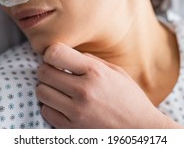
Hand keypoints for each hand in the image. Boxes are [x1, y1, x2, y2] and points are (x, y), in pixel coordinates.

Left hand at [36, 42, 180, 127]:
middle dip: (46, 70)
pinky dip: (50, 106)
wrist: (141, 130)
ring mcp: (77, 112)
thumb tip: (67, 53)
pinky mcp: (72, 129)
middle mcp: (84, 90)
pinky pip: (46, 112)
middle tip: (54, 73)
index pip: (55, 53)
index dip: (51, 53)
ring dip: (46, 88)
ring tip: (58, 89)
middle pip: (44, 72)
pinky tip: (61, 104)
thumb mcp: (116, 72)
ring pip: (41, 92)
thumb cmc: (130, 98)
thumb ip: (91, 60)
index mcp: (95, 72)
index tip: (55, 58)